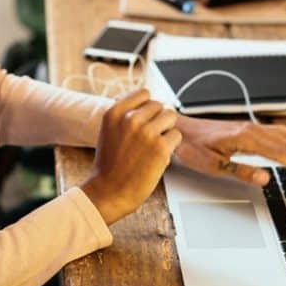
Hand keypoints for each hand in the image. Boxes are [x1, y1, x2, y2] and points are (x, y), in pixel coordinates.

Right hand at [80, 89, 182, 224]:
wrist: (109, 191)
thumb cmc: (110, 164)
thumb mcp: (109, 130)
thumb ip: (126, 114)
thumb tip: (148, 102)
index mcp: (115, 112)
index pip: (144, 93)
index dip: (147, 107)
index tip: (144, 120)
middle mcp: (130, 119)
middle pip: (159, 105)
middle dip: (157, 120)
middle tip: (148, 138)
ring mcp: (146, 132)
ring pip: (171, 116)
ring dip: (166, 130)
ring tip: (154, 145)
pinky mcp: (161, 148)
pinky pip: (176, 135)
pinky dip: (171, 146)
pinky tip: (157, 156)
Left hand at [173, 115, 285, 198]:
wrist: (180, 130)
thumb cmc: (192, 147)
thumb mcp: (213, 165)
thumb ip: (241, 171)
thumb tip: (265, 178)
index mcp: (246, 138)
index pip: (282, 152)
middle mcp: (253, 129)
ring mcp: (252, 127)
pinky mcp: (249, 129)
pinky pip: (278, 133)